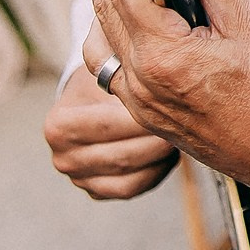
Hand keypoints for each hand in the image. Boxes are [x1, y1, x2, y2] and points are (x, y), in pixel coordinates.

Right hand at [44, 48, 177, 200]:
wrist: (95, 94)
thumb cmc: (107, 73)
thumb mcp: (110, 63)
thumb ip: (127, 63)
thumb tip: (159, 59)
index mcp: (59, 125)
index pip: (110, 125)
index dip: (147, 115)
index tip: (176, 103)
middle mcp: (62, 157)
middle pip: (124, 155)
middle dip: (160, 138)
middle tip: (191, 122)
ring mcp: (79, 177)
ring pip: (131, 177)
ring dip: (161, 157)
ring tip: (183, 134)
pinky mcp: (97, 191)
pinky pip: (132, 188)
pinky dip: (155, 173)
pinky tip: (169, 153)